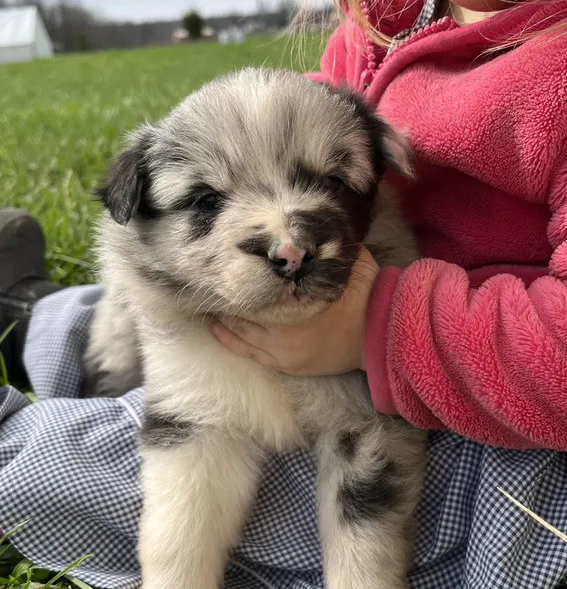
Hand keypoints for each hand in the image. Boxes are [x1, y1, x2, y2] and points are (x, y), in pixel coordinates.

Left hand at [212, 247, 379, 375]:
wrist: (380, 335)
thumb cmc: (363, 296)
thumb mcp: (347, 263)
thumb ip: (324, 247)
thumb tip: (301, 223)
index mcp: (294, 305)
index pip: (254, 291)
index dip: (238, 279)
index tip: (222, 266)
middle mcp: (283, 332)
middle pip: (243, 313)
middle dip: (227, 299)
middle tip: (209, 285)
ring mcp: (283, 353)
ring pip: (241, 335)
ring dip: (224, 320)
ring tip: (209, 304)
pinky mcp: (287, 365)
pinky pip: (250, 354)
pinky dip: (232, 341)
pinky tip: (218, 330)